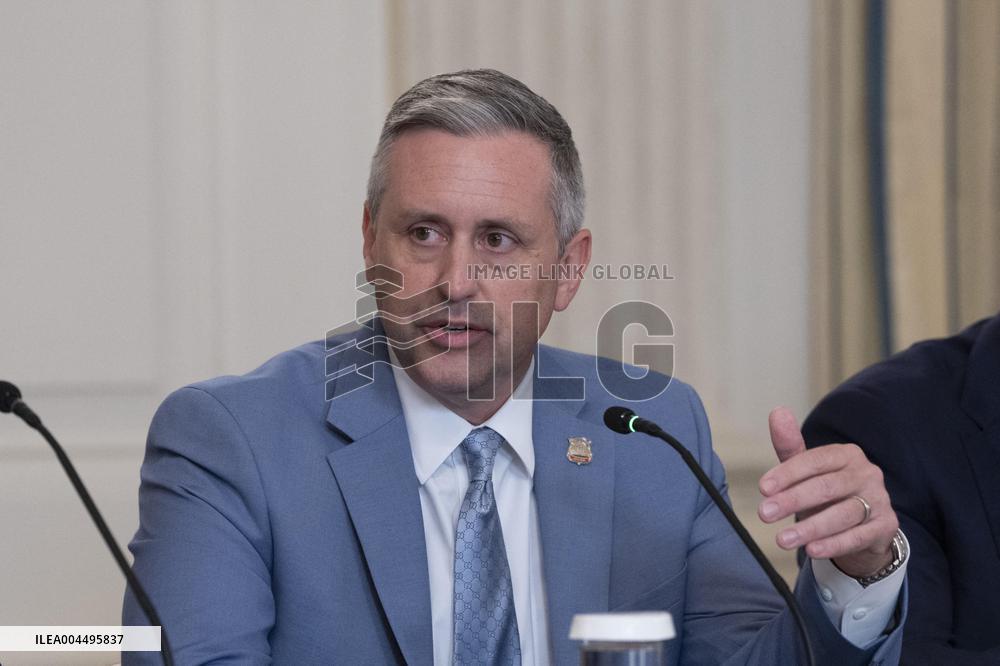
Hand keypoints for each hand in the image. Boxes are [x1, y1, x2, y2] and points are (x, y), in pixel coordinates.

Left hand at [758, 406, 898, 576]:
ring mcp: (879, 499)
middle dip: (792, 500)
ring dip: (810, 528)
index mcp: (846, 454)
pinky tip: (812, 550)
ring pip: (843, 514)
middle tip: (764, 514)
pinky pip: (858, 536)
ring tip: (782, 539)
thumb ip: (791, 446)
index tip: (763, 488)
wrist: (863, 525)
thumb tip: (777, 411)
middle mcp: (867, 473)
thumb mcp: (807, 471)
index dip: (787, 474)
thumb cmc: (828, 493)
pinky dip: (834, 544)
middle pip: (826, 487)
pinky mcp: (886, 525)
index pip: (815, 461)